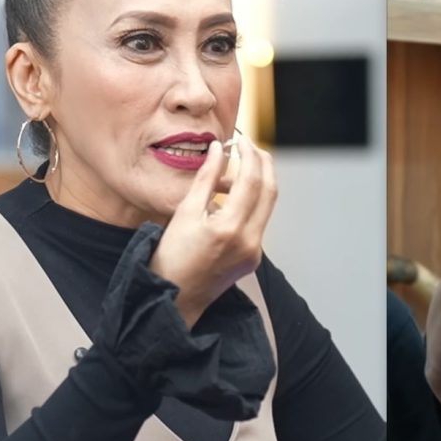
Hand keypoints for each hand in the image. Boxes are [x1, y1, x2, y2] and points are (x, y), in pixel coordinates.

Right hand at [149, 136, 277, 326]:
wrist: (173, 300)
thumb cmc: (170, 258)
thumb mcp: (183, 213)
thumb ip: (205, 179)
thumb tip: (219, 150)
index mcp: (231, 229)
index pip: (252, 180)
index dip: (249, 155)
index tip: (240, 140)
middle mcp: (250, 242)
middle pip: (270, 191)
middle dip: (263, 164)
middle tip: (250, 147)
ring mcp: (255, 252)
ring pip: (266, 207)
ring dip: (256, 184)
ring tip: (233, 172)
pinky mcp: (253, 258)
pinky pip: (258, 222)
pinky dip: (250, 204)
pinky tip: (230, 197)